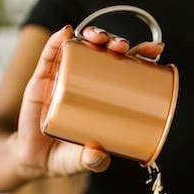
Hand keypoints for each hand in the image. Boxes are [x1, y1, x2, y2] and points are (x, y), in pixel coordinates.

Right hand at [14, 25, 163, 179]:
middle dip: (117, 44)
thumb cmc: (68, 157)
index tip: (156, 50)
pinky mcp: (42, 80)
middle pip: (105, 53)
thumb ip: (93, 161)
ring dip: (93, 36)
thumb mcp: (84, 161)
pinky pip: (49, 55)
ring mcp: (64, 78)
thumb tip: (98, 155)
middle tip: (122, 48)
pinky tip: (67, 32)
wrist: (37, 159)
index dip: (141, 57)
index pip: (127, 70)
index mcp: (105, 97)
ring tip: (99, 39)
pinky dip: (57, 40)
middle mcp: (86, 82)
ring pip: (81, 47)